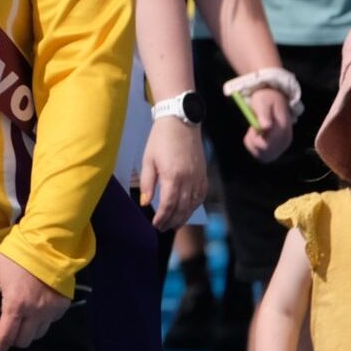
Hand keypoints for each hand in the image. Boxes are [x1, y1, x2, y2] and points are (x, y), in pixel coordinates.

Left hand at [0, 252, 70, 350]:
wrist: (48, 244)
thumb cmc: (15, 256)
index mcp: (15, 305)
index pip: (5, 337)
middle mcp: (35, 313)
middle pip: (23, 340)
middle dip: (12, 338)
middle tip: (5, 322)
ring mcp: (51, 311)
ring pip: (37, 334)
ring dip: (27, 331)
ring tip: (20, 314)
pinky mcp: (62, 307)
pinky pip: (50, 323)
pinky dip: (40, 321)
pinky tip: (34, 307)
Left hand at [139, 117, 207, 231]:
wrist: (181, 122)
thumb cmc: (160, 140)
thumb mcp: (148, 160)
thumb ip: (148, 183)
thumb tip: (145, 203)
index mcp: (173, 176)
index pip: (168, 205)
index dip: (162, 218)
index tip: (156, 224)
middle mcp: (189, 180)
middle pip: (182, 208)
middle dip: (172, 221)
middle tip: (163, 229)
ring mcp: (199, 177)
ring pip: (193, 204)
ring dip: (184, 216)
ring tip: (175, 224)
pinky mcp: (204, 174)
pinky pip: (201, 195)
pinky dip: (194, 205)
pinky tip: (187, 210)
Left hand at [242, 86, 294, 162]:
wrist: (274, 100)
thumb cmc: (266, 100)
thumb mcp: (263, 102)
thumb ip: (264, 114)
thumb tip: (266, 127)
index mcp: (283, 129)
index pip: (265, 145)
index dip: (254, 138)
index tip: (253, 127)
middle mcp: (285, 140)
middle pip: (264, 152)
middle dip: (253, 141)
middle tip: (254, 128)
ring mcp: (282, 146)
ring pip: (262, 155)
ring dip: (253, 144)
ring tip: (256, 131)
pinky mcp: (277, 149)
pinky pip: (262, 156)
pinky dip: (255, 148)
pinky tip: (256, 137)